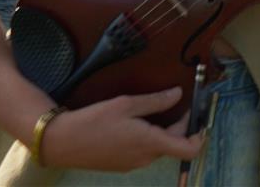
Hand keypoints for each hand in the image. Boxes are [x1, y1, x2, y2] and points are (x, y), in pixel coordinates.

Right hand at [36, 88, 202, 170]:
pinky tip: (133, 123)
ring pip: (157, 147)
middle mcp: (145, 158)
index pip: (189, 150)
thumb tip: (178, 94)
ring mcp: (132, 164)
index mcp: (151, 144)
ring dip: (161, 131)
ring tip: (149, 111)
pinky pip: (143, 152)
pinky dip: (146, 138)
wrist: (61, 142)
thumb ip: (156, 101)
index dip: (199, 136)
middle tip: (173, 103)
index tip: (198, 119)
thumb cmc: (94, 121)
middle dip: (178, 125)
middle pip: (173, 144)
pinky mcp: (121, 165)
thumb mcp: (127, 104)